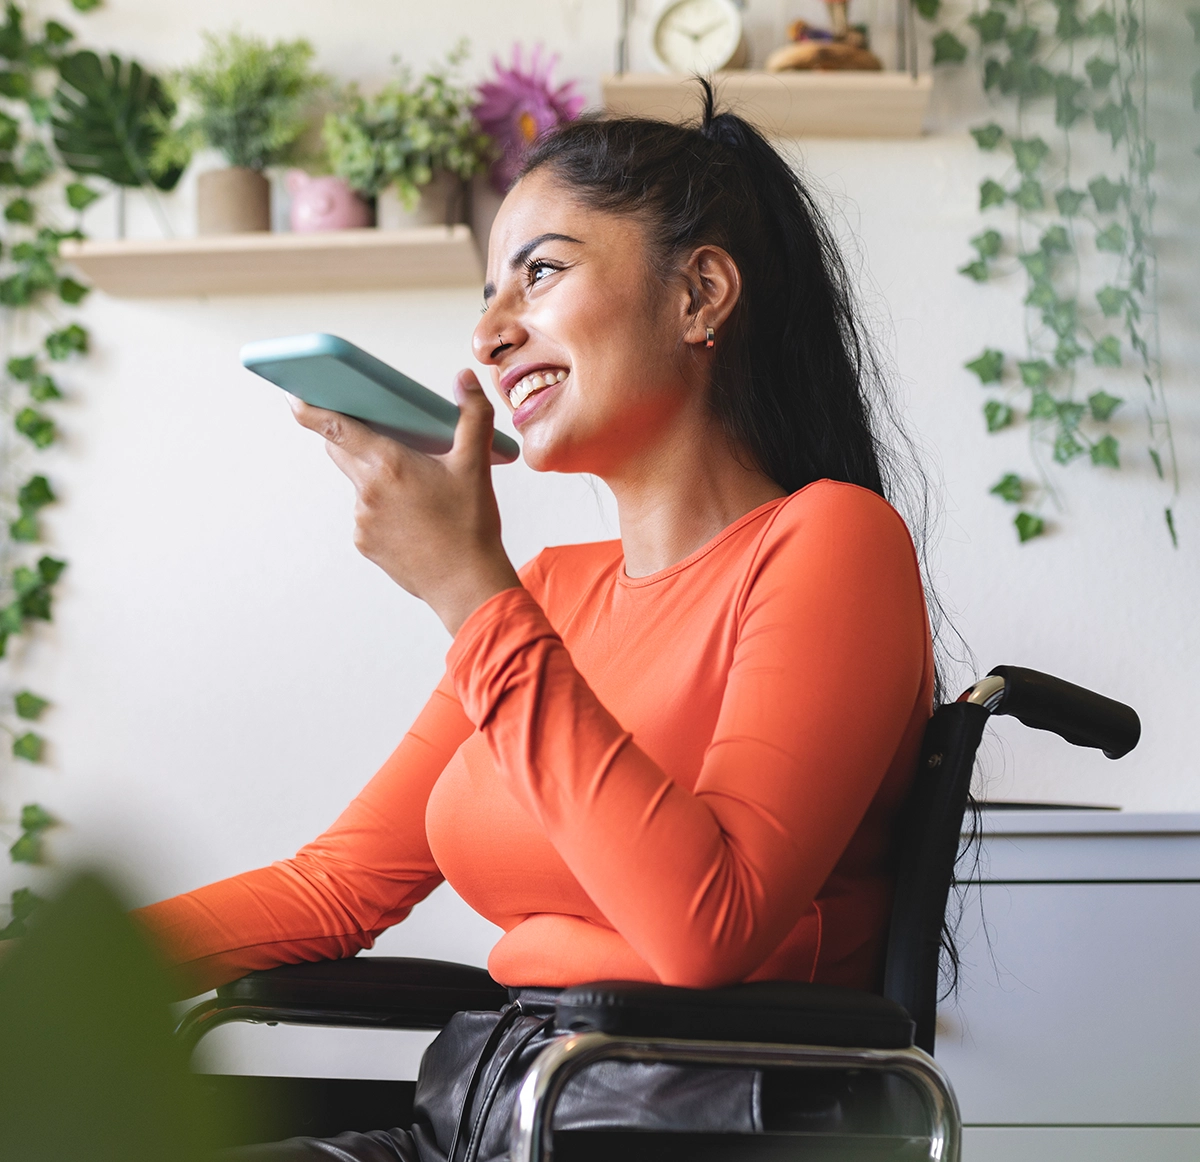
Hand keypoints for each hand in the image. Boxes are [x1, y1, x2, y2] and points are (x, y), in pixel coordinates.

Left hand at [288, 369, 521, 636]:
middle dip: (350, 435)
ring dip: (376, 476)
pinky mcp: (364, 542)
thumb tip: (464, 379)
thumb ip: (472, 416)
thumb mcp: (476, 466)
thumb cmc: (470, 526)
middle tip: (377, 431)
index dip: (311, 408)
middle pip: (341, 449)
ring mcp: (362, 519)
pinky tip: (413, 518)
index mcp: (390, 463)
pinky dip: (382, 508)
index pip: (336, 426)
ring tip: (417, 491)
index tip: (293, 395)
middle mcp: (368, 490)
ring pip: (358, 483)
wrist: (465, 584)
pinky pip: (365, 514)